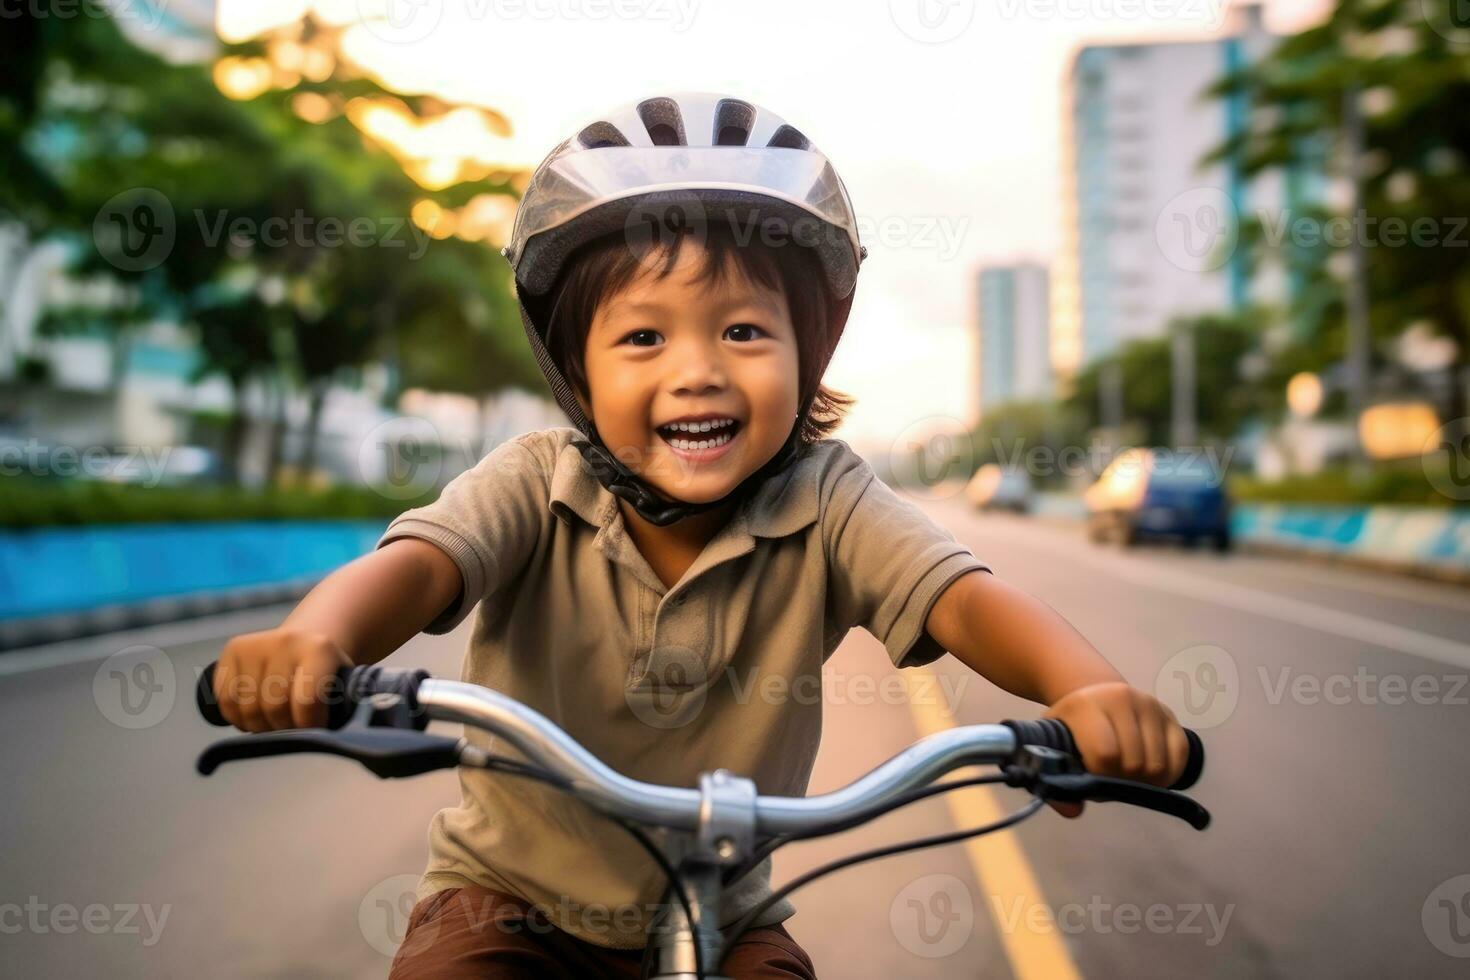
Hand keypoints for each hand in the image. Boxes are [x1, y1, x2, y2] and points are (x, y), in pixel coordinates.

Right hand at [212, 628, 351, 731]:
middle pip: (274, 707)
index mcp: (319, 649)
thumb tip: (327, 738)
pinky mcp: (233, 650)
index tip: (314, 731)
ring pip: (248, 707)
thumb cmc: (325, 673)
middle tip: (292, 728)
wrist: (304, 642)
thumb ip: (339, 707)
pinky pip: (226, 700)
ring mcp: (256, 645)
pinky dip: (237, 717)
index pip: (307, 700)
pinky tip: (252, 716)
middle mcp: (286, 641)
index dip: (309, 725)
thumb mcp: (342, 685)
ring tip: (274, 723)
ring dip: (259, 726)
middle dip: (283, 727)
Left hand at [1041, 681, 1189, 817]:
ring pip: (1158, 764)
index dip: (1101, 775)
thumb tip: (1072, 812)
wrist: (1096, 696)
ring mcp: (1150, 705)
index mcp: (1087, 705)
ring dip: (1145, 782)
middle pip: (1134, 763)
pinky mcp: (1170, 716)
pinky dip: (1168, 775)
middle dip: (1123, 781)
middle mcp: (1122, 699)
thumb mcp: (1055, 745)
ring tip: (1128, 776)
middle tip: (1111, 777)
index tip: (1092, 775)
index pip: (1105, 753)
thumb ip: (1056, 780)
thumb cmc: (1075, 728)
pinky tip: (1149, 775)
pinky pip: (1179, 756)